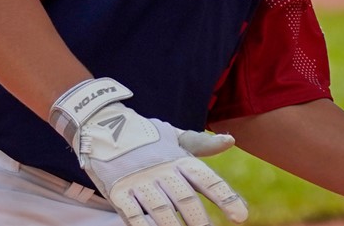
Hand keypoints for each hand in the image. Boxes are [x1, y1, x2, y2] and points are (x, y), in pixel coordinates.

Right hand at [50, 78, 248, 225]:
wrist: (102, 126)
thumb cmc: (147, 137)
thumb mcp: (175, 136)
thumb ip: (202, 144)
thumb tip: (230, 140)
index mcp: (179, 158)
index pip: (207, 179)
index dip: (226, 198)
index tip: (241, 215)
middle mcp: (161, 170)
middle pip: (185, 199)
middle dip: (199, 220)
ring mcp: (139, 182)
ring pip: (162, 211)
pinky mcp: (118, 192)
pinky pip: (134, 215)